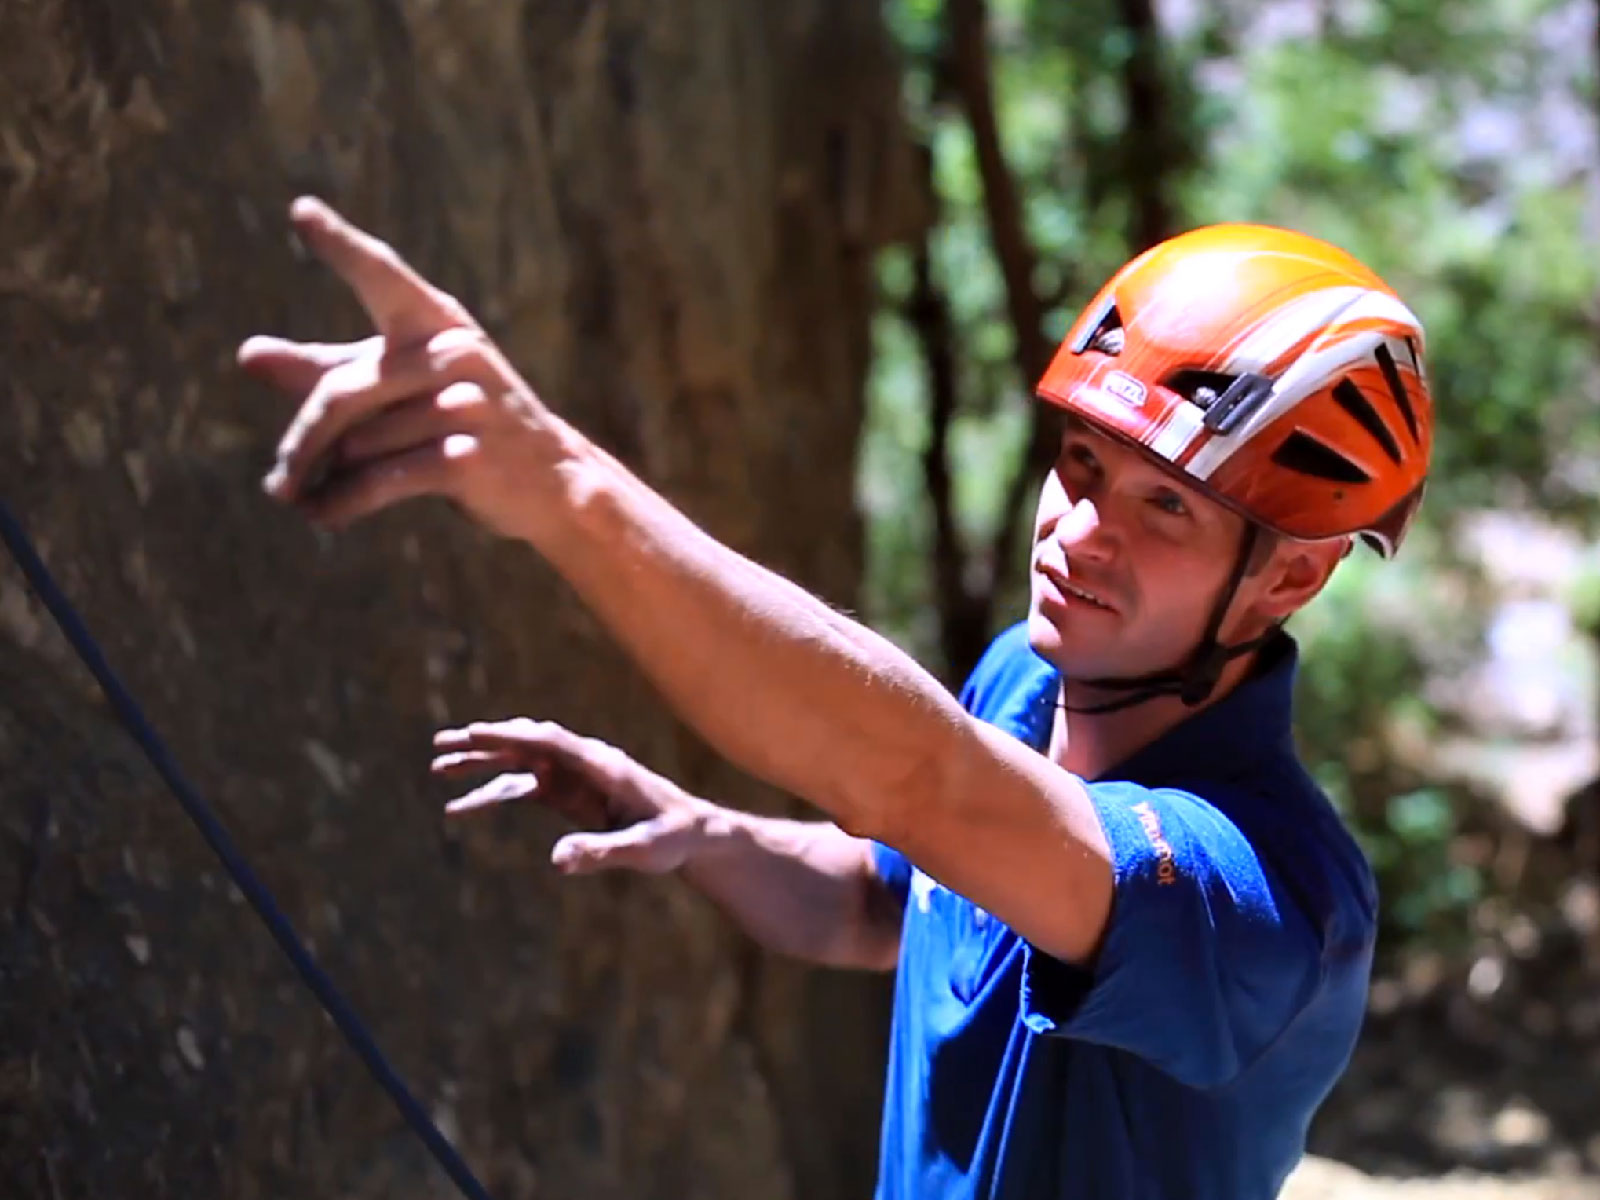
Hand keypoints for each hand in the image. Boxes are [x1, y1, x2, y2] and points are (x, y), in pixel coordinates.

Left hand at [240, 197, 570, 538]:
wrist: (552, 479)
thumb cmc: (463, 424)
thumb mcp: (401, 390)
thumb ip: (325, 370)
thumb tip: (248, 355)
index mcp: (435, 323)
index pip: (381, 276)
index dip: (342, 247)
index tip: (300, 212)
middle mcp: (452, 354)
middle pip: (340, 394)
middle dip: (303, 443)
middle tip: (277, 480)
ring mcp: (465, 404)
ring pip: (358, 444)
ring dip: (325, 481)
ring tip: (305, 500)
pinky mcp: (467, 457)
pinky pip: (381, 480)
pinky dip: (342, 503)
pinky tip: (320, 516)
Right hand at [432, 719, 709, 874]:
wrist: (691, 833)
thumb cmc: (673, 837)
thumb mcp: (642, 851)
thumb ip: (601, 853)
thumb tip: (557, 861)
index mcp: (603, 766)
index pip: (550, 741)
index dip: (511, 736)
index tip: (474, 733)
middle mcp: (584, 763)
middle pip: (527, 744)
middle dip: (483, 743)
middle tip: (439, 746)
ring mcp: (574, 776)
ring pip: (519, 763)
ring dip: (480, 763)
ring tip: (438, 767)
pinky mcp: (569, 794)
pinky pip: (524, 789)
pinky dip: (492, 794)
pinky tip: (462, 808)